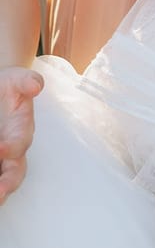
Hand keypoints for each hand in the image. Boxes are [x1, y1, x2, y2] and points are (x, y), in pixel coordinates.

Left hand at [0, 67, 43, 203]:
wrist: (1, 91)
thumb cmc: (8, 87)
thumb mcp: (16, 79)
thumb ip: (27, 81)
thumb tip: (36, 86)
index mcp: (22, 130)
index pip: (19, 143)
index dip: (11, 148)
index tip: (1, 148)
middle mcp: (13, 150)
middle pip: (15, 173)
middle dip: (8, 185)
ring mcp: (4, 158)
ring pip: (6, 180)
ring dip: (2, 191)